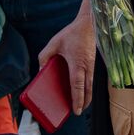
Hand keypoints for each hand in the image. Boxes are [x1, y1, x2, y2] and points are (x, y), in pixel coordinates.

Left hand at [38, 0, 95, 114]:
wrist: (90, 23)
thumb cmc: (72, 33)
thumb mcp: (54, 43)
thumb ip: (45, 56)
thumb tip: (40, 70)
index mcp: (77, 63)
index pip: (77, 86)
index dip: (77, 99)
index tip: (76, 110)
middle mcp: (87, 66)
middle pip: (87, 89)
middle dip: (83, 102)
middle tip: (78, 111)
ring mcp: (92, 65)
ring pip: (91, 85)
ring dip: (87, 95)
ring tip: (81, 104)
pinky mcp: (93, 62)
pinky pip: (91, 78)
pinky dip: (88, 87)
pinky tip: (83, 89)